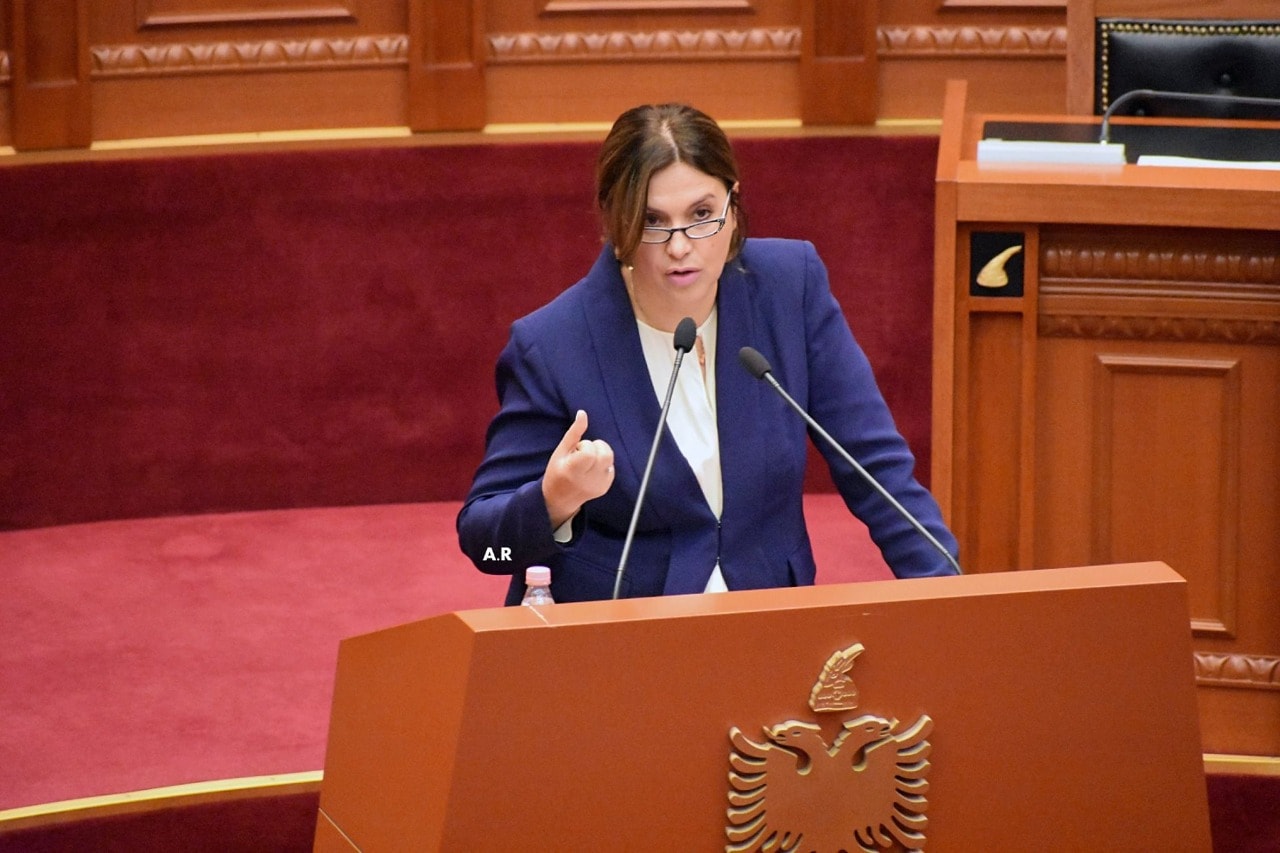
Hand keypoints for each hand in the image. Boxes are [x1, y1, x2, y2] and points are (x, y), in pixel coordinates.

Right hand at [542, 410, 614, 529]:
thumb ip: (574, 433)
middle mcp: (588, 480)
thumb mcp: (560, 451)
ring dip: (600, 455)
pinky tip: (592, 469)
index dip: (586, 446)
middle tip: (585, 452)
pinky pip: (611, 468)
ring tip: (587, 461)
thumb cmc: (557, 471)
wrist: (559, 498)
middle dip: (598, 447)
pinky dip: (603, 465)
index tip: (577, 450)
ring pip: (610, 460)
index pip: (590, 452)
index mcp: (573, 471)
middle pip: (606, 455)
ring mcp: (598, 486)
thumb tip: (583, 413)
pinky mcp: (605, 488)